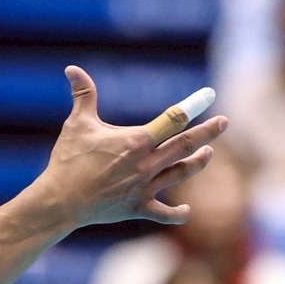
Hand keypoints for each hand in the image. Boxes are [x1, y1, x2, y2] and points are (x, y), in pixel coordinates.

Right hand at [30, 67, 226, 228]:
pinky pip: (163, 213)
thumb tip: (72, 69)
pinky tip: (187, 212)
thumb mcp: (77, 124)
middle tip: (224, 122)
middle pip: (185, 145)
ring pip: (180, 174)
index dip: (194, 106)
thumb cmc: (68, 160)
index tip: (209, 96)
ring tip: (208, 153)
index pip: (174, 119)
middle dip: (207, 133)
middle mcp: (147, 164)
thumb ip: (83, 94)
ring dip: (198, 163)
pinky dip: (177, 214)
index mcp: (137, 141)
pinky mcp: (137, 208)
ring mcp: (144, 188)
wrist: (60, 201)